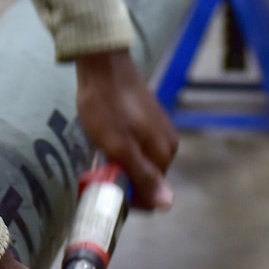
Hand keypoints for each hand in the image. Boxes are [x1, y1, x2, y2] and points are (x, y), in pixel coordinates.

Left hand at [75, 48, 176, 209]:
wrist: (103, 65)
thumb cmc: (107, 106)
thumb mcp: (120, 146)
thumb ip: (143, 176)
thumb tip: (168, 204)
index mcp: (165, 153)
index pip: (152, 194)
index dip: (128, 197)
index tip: (106, 187)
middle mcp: (169, 143)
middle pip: (148, 179)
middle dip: (124, 180)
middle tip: (99, 170)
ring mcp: (160, 130)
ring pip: (141, 162)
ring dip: (122, 165)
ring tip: (100, 156)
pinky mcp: (149, 119)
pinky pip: (138, 147)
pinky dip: (123, 150)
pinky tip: (106, 141)